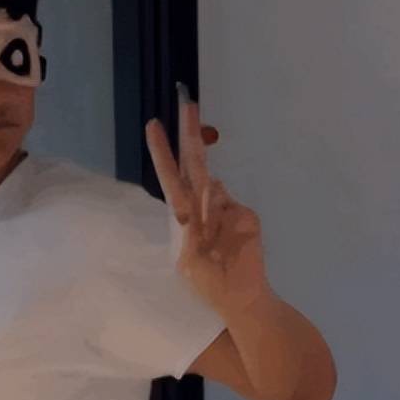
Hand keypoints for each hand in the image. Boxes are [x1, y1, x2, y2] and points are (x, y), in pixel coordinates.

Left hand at [144, 83, 270, 314]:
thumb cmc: (207, 284)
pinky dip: (221, 217)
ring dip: (203, 203)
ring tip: (207, 236)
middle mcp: (202, 205)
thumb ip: (191, 228)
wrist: (242, 298)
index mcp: (183, 215)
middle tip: (186, 101)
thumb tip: (206, 192)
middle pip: (194, 163)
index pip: (171, 177)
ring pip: (211, 186)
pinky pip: (229, 205)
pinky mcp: (245, 215)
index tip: (153, 125)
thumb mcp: (188, 260)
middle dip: (189, 133)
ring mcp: (226, 207)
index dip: (162, 152)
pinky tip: (224, 241)